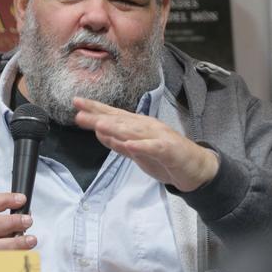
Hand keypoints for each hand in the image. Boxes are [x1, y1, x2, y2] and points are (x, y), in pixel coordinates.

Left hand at [73, 97, 218, 191]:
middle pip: (120, 120)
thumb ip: (118, 142)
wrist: (195, 168)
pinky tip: (129, 144)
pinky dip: (141, 146)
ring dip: (116, 128)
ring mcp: (158, 137)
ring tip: (98, 125)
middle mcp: (147, 127)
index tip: (76, 104)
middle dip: (100, 115)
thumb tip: (98, 132)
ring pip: (134, 132)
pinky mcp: (169, 151)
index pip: (113, 115)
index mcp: (138, 126)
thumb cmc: (165, 158)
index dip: (95, 109)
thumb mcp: (136, 151)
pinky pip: (153, 148)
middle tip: (79, 111)